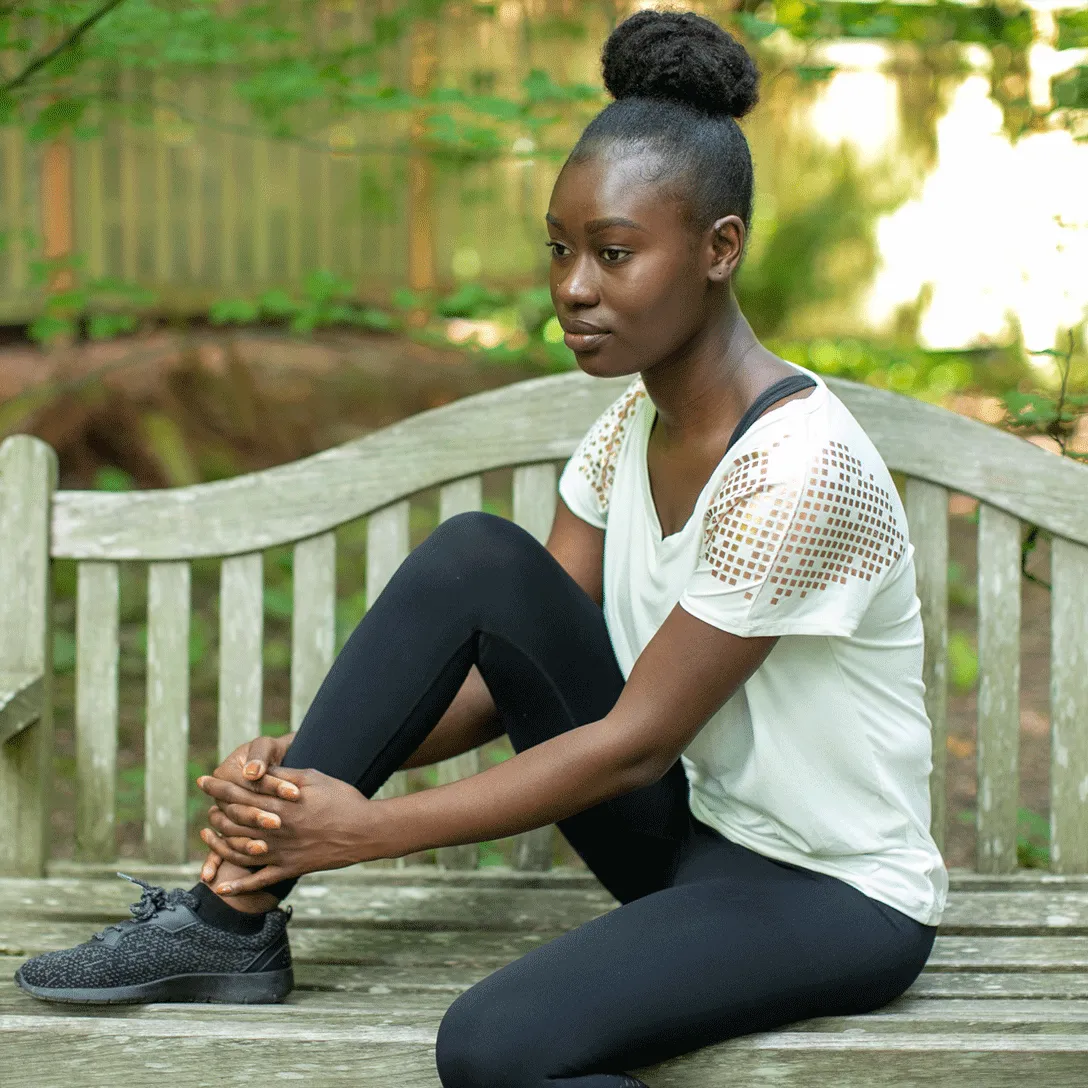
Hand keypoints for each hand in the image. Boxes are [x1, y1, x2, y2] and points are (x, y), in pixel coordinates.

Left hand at [196, 767, 386, 894]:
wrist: (366, 831)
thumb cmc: (342, 799)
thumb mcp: (314, 778)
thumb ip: (283, 777)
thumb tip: (257, 771)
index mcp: (281, 804)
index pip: (241, 793)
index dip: (219, 786)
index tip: (203, 780)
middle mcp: (276, 829)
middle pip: (235, 821)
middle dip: (216, 811)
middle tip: (207, 806)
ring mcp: (282, 852)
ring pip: (239, 850)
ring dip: (218, 842)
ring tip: (207, 834)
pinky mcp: (291, 868)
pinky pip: (259, 881)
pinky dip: (239, 886)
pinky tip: (221, 887)